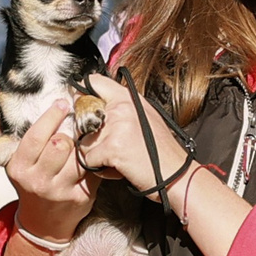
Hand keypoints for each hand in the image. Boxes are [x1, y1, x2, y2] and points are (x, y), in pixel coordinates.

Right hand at [6, 99, 92, 238]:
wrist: (43, 221)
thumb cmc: (28, 178)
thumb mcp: (12, 154)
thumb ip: (3, 123)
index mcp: (18, 166)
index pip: (36, 136)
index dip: (51, 116)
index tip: (62, 102)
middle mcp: (36, 180)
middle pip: (61, 144)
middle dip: (70, 132)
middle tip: (76, 122)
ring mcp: (58, 191)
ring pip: (79, 155)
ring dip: (84, 145)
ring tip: (84, 138)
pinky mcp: (79, 198)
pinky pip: (93, 169)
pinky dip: (95, 159)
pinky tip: (92, 155)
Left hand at [73, 71, 185, 195]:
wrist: (176, 174)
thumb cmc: (161, 152)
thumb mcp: (145, 117)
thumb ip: (121, 109)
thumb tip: (97, 105)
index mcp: (129, 97)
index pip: (95, 82)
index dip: (82, 92)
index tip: (79, 103)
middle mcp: (121, 107)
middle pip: (82, 114)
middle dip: (87, 133)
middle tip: (105, 144)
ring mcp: (116, 126)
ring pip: (83, 140)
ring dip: (95, 154)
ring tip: (115, 159)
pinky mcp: (112, 147)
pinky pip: (88, 159)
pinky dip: (100, 168)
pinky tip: (117, 168)